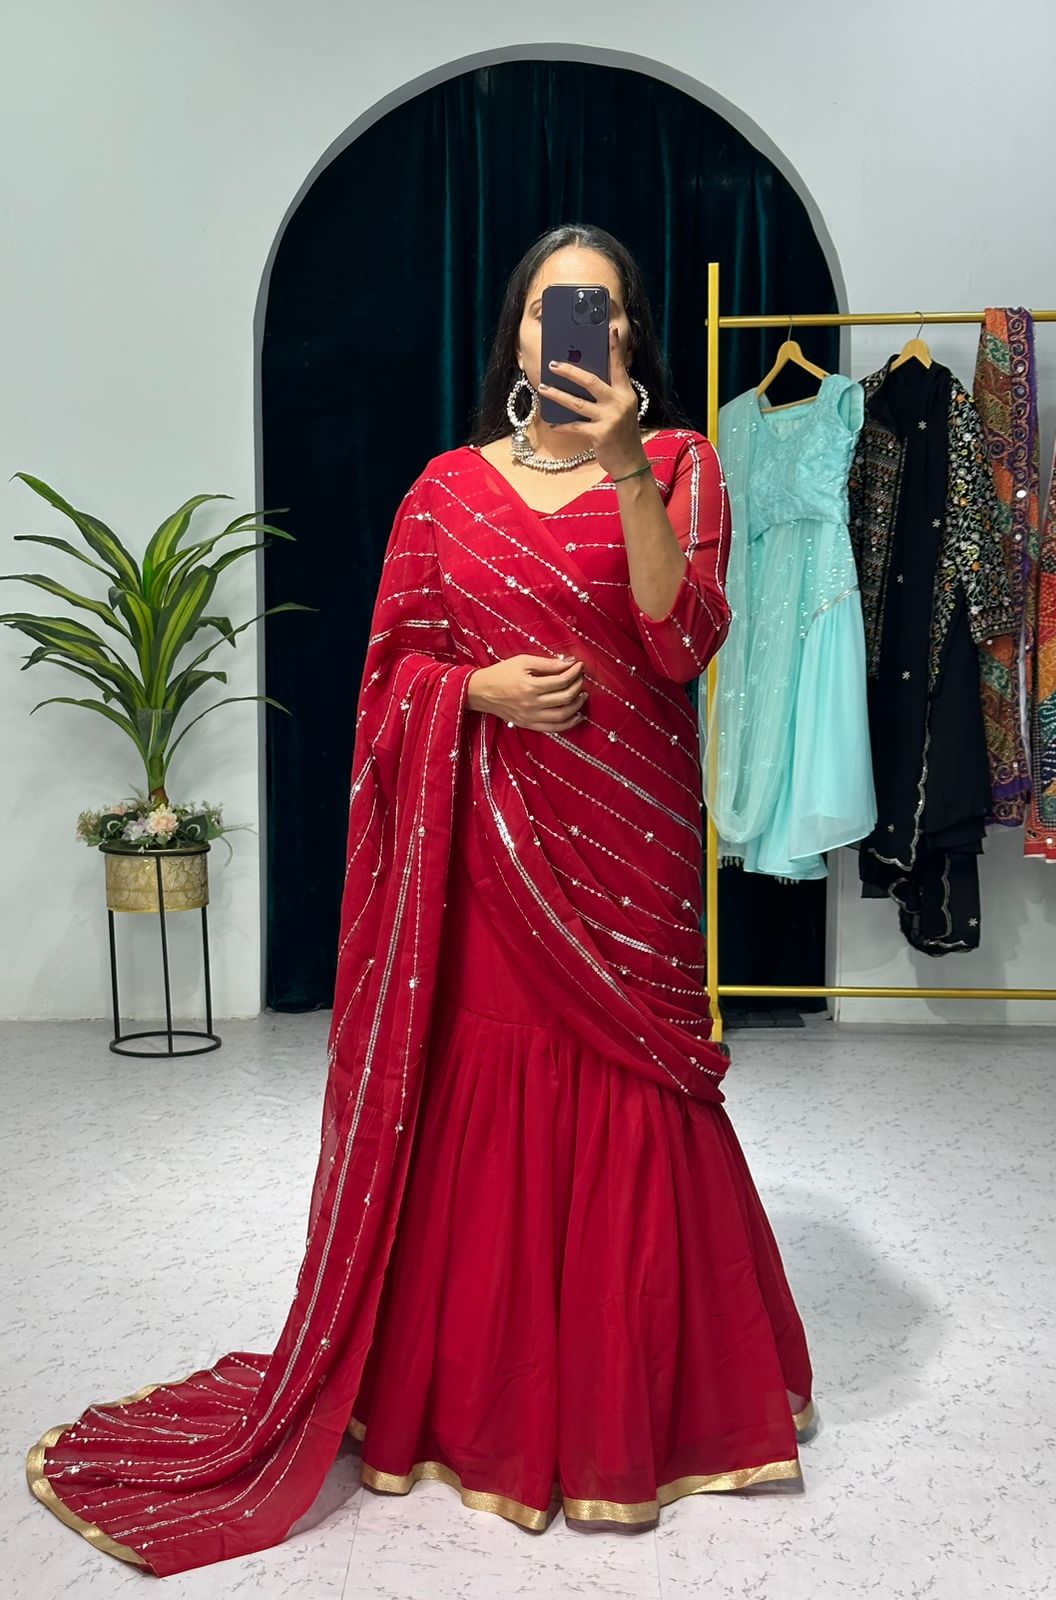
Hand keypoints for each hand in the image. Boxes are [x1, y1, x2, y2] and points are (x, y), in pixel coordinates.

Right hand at [468, 654, 586, 730]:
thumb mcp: (523, 662)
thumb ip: (547, 663)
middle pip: (565, 697)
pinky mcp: (529, 725)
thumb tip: (570, 663)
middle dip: (578, 686)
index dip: (575, 672)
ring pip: (563, 715)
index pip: (561, 680)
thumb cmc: (502, 673)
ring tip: (582, 695)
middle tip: (581, 678)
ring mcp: (530, 717)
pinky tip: (577, 715)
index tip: (579, 666)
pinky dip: (569, 723)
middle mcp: (532, 704)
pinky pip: (554, 728)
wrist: (481, 692)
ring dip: (577, 705)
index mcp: (530, 686)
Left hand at [538, 326, 646, 478]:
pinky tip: (551, 423)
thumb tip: (583, 381)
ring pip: (577, 403)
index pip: (618, 366)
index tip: (609, 329)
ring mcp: (610, 418)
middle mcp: (619, 402)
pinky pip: (575, 426)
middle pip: (591, 381)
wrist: (631, 462)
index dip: (614, 347)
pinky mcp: (600, 434)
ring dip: (557, 395)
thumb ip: (609, 395)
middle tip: (553, 364)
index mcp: (625, 393)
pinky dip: (562, 425)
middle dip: (570, 371)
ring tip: (543, 388)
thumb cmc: (622, 434)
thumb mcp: (622, 410)